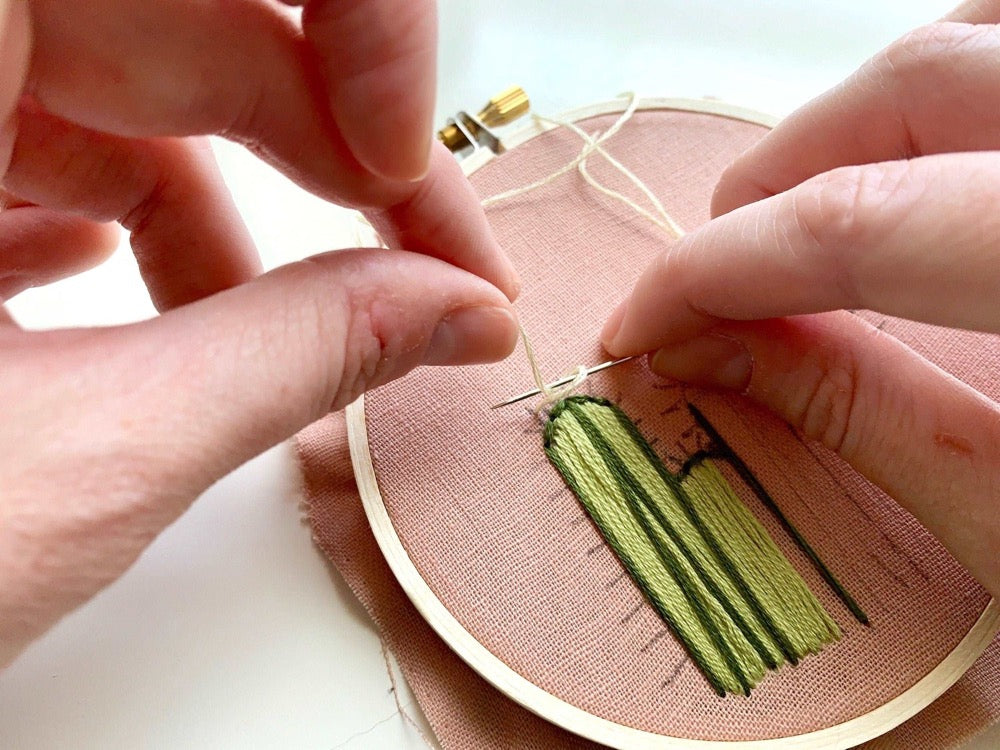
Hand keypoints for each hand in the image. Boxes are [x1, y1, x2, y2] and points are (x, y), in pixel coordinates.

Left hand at [0, 0, 517, 665]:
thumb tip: (454, 313)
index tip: (416, 183)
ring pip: (100, 95)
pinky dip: (92, 210)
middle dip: (320, 160)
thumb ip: (295, 358)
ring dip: (202, 208)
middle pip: (178, 37)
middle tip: (418, 275)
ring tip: (239, 331)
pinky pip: (11, 139)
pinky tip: (105, 288)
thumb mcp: (80, 460)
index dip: (361, 49)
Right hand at [601, 0, 999, 597]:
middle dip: (781, 174)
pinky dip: (972, 70)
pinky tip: (940, 138)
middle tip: (719, 261)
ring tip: (818, 190)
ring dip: (874, 104)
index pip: (854, 228)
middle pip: (918, 86)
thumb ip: (854, 415)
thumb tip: (703, 349)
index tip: (640, 320)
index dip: (715, 271)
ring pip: (989, 29)